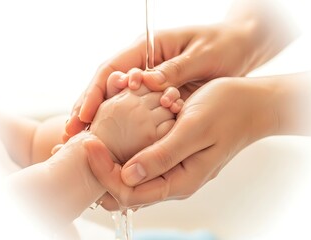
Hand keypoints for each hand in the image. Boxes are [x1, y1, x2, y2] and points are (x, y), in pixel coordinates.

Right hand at [64, 22, 255, 140]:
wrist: (239, 45)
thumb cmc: (223, 46)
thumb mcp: (202, 56)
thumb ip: (174, 70)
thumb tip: (146, 82)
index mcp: (149, 47)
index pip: (112, 69)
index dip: (95, 92)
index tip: (82, 116)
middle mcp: (142, 61)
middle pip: (106, 84)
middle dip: (87, 107)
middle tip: (71, 133)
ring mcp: (147, 75)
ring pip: (115, 96)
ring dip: (98, 116)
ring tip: (81, 138)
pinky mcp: (156, 88)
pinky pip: (132, 104)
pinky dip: (118, 118)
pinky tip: (109, 135)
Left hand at [86, 77, 276, 208]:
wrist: (250, 104)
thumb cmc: (227, 111)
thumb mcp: (194, 129)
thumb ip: (163, 155)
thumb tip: (128, 176)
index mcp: (181, 180)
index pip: (129, 191)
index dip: (103, 171)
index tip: (88, 143)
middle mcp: (175, 180)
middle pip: (126, 189)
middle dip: (100, 171)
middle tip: (81, 145)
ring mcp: (174, 170)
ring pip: (132, 177)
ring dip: (110, 162)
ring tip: (94, 140)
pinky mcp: (174, 157)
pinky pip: (142, 162)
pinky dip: (125, 152)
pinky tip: (115, 135)